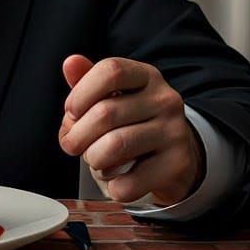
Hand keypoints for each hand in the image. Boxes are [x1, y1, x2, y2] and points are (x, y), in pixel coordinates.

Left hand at [58, 54, 205, 205]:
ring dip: (93, 158)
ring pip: (115, 146)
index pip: (111, 71)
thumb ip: (87, 80)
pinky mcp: (178, 165)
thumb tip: (70, 63)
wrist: (174, 155)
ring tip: (94, 159)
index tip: (70, 112)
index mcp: (146, 76)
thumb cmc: (132, 121)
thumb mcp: (111, 95)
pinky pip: (130, 182)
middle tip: (72, 144)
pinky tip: (115, 180)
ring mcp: (175, 132)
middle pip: (105, 113)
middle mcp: (165, 100)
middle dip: (77, 134)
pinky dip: (113, 186)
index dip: (81, 92)